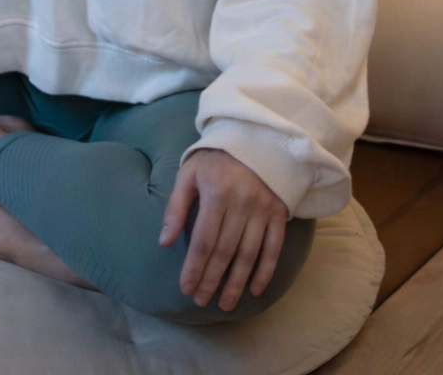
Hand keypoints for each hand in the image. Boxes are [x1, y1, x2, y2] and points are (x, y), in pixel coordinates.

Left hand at [159, 149, 287, 311]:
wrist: (255, 140)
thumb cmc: (216, 159)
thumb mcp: (189, 173)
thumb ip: (175, 207)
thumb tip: (164, 242)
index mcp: (215, 193)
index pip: (202, 241)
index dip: (194, 268)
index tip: (186, 289)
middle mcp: (241, 203)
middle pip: (224, 252)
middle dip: (211, 280)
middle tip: (202, 301)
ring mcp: (262, 209)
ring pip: (248, 255)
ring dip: (236, 283)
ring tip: (225, 303)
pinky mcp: (278, 213)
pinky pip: (273, 248)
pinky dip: (265, 271)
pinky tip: (255, 290)